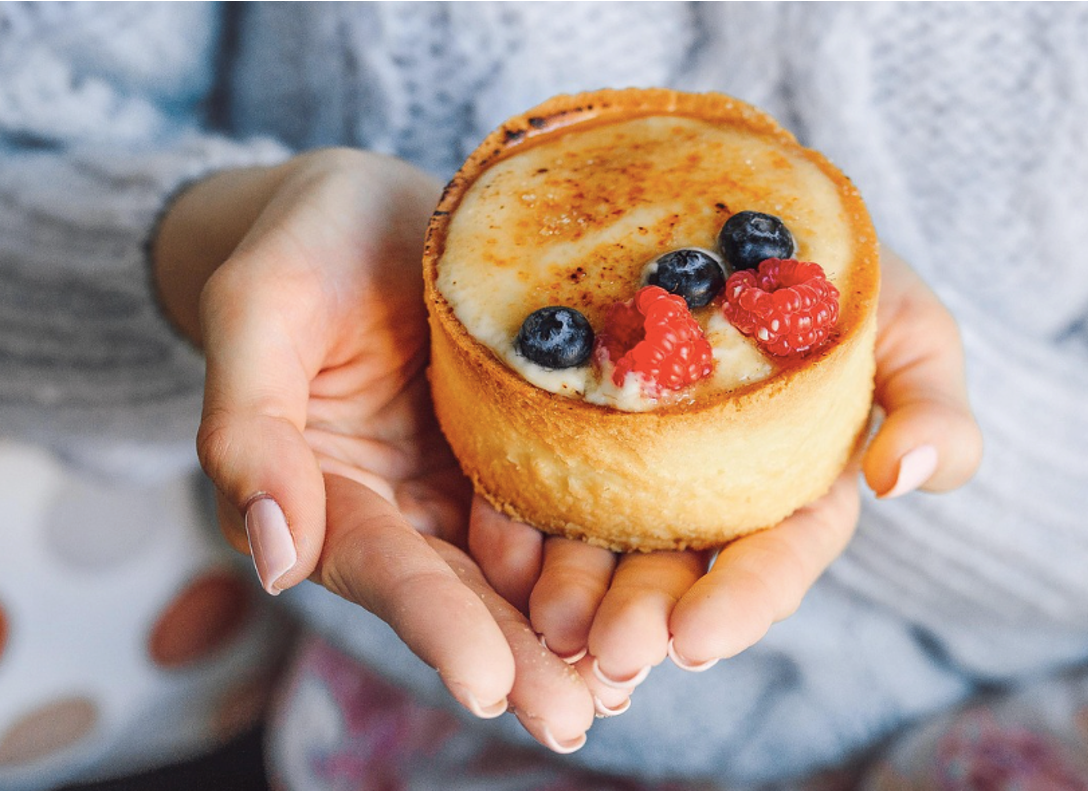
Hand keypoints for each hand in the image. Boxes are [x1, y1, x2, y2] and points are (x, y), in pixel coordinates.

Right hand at [152, 148, 594, 751]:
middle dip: (518, 656)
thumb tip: (274, 561)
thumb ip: (249, 429)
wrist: (370, 207)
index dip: (432, 621)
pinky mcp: (522, 449)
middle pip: (463, 590)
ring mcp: (467, 481)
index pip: (382, 565)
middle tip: (575, 718)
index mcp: (327, 491)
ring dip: (573, 629)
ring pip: (523, 566)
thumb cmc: (301, 244)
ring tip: (627, 681)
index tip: (483, 681)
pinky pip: (567, 505)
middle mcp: (403, 506)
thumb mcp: (259, 310)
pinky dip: (604, 554)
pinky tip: (653, 596)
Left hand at [470, 244, 982, 698]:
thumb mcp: (910, 326)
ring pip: (601, 544)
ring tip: (546, 625)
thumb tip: (905, 478)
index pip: (775, 559)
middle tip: (606, 650)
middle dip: (644, 615)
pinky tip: (493, 552)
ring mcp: (635, 469)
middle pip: (677, 569)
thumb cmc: (841, 268)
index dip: (742, 600)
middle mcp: (709, 494)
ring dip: (573, 592)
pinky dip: (516, 522)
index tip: (697, 639)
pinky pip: (534, 483)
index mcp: (794, 490)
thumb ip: (931, 404)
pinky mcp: (568, 432)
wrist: (738, 196)